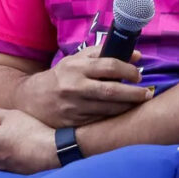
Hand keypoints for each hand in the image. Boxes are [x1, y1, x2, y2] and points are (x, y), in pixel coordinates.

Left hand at [0, 107, 58, 174]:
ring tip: (21, 137)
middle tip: (16, 126)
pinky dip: (12, 153)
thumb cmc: (29, 131)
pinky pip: (8, 158)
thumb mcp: (11, 115)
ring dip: (5, 143)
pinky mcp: (12, 172)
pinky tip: (24, 147)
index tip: (10, 119)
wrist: (49, 151)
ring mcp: (0, 167)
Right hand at [22, 46, 152, 126]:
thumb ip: (104, 55)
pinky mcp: (72, 123)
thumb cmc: (60, 76)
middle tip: (147, 94)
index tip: (138, 74)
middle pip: (112, 90)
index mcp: (76, 67)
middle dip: (134, 93)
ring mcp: (73, 107)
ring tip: (139, 103)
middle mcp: (74, 87)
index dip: (128, 70)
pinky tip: (122, 113)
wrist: (31, 99)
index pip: (109, 66)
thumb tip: (136, 55)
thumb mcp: (76, 60)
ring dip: (127, 107)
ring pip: (108, 109)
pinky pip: (99, 120)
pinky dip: (113, 117)